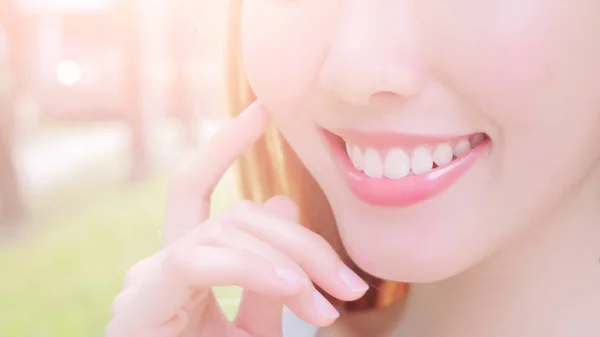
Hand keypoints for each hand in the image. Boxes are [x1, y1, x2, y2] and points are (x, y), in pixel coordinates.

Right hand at [106, 102, 368, 336]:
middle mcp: (158, 263)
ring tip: (330, 304)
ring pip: (226, 231)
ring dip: (289, 262)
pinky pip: (201, 261)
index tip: (261, 109)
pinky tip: (295, 289)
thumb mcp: (253, 331)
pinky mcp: (142, 304)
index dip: (222, 143)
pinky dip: (254, 269)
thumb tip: (283, 204)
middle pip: (236, 216)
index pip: (194, 186)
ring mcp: (147, 282)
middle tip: (350, 285)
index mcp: (183, 264)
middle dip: (302, 242)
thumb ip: (268, 275)